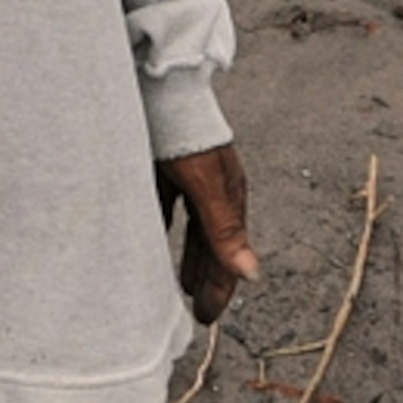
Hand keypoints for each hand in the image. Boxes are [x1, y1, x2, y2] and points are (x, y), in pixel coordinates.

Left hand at [155, 144, 259, 323]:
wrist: (162, 84)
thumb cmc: (185, 132)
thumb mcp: (204, 185)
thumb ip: (222, 229)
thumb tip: (251, 272)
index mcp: (228, 194)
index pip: (228, 252)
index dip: (220, 287)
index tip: (208, 318)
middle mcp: (211, 187)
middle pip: (210, 242)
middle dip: (207, 277)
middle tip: (197, 311)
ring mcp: (188, 175)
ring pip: (189, 227)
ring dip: (188, 257)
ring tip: (180, 284)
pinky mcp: (164, 164)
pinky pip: (166, 206)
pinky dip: (163, 228)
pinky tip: (150, 237)